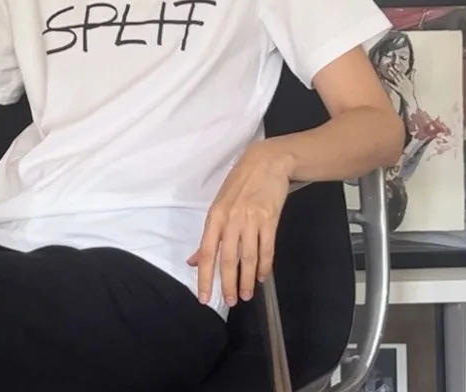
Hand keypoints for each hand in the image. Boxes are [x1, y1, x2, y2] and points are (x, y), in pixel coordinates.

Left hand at [188, 140, 291, 306]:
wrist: (265, 163)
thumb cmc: (239, 184)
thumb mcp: (219, 205)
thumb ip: (209, 235)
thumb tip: (195, 260)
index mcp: (215, 216)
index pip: (207, 252)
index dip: (205, 277)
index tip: (204, 297)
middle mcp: (231, 219)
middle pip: (228, 258)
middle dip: (228, 283)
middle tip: (230, 301)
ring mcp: (251, 220)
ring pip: (248, 257)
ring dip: (248, 279)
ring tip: (247, 295)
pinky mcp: (270, 220)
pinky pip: (266, 249)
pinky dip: (264, 266)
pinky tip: (263, 277)